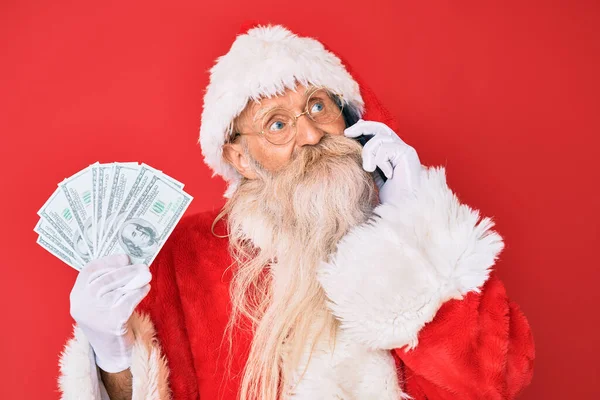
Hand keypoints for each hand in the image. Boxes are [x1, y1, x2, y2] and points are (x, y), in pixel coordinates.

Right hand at [69, 254, 151, 372]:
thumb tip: (129, 261)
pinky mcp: (111, 323)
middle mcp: (81, 305)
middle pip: (105, 279)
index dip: (108, 261)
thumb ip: (108, 283)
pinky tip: (145, 289)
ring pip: (118, 290)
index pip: (88, 271)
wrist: (111, 353)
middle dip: (127, 271)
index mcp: (76, 296)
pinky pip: (128, 301)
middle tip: (143, 266)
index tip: (125, 257)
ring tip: (146, 277)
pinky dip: (139, 293)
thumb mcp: (100, 301)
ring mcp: (95, 315)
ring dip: (135, 281)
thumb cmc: (108, 320)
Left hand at [345, 119, 422, 204]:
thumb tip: (355, 151)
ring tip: (369, 169)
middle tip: (347, 133)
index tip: (348, 132)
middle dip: (361, 128)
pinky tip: (388, 175)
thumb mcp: (375, 178)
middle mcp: (400, 148)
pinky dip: (381, 162)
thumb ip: (370, 163)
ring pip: (379, 138)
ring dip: (368, 153)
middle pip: (380, 127)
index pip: (378, 133)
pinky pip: (385, 149)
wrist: (404, 209)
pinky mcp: (408, 153)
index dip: (363, 128)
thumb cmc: (392, 198)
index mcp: (393, 153)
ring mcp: (405, 150)